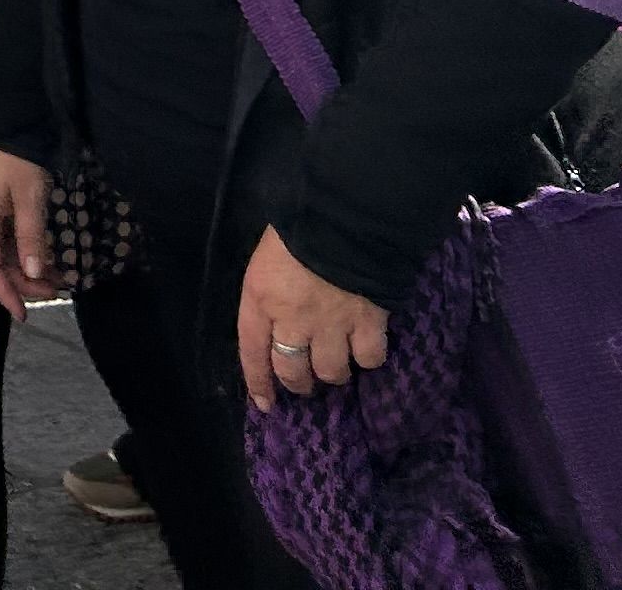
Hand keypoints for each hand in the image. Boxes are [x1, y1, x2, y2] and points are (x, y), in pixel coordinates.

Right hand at [0, 147, 54, 323]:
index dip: (4, 292)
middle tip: (55, 293)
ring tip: (58, 281)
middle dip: (23, 281)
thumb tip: (32, 274)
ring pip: (5, 252)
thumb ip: (31, 237)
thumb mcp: (30, 197)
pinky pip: (10, 239)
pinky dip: (29, 253)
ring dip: (28, 269)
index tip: (23, 314)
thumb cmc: (20, 159)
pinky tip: (50, 263)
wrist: (15, 122)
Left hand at [239, 224, 387, 408]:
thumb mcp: (268, 256)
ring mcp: (332, 325)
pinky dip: (369, 357)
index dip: (258, 381)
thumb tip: (278, 315)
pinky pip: (370, 358)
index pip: (251, 350)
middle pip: (292, 369)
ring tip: (337, 365)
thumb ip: (270, 290)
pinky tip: (367, 347)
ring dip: (333, 373)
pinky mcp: (368, 322)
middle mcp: (292, 319)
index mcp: (261, 297)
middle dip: (297, 382)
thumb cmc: (299, 224)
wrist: (345, 216)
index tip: (265, 404)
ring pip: (331, 371)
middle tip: (305, 383)